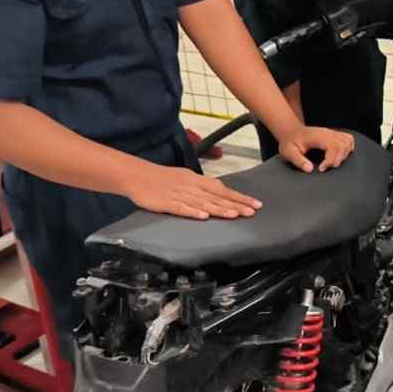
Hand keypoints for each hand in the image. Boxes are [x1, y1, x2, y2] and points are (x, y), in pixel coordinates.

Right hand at [124, 163, 260, 219]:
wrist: (137, 175)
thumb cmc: (162, 178)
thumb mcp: (185, 178)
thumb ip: (201, 187)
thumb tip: (220, 193)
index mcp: (196, 179)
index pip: (222, 189)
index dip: (239, 197)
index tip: (255, 204)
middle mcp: (191, 186)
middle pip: (216, 196)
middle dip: (235, 204)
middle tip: (252, 212)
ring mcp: (179, 194)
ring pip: (202, 202)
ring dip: (219, 209)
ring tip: (234, 215)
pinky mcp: (166, 203)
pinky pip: (181, 208)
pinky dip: (192, 212)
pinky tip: (203, 216)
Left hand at [277, 126, 354, 172]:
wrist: (291, 132)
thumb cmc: (290, 142)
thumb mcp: (289, 152)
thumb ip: (298, 161)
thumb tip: (310, 169)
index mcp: (317, 136)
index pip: (333, 146)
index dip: (330, 160)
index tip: (321, 168)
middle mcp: (327, 132)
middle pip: (342, 145)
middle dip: (337, 160)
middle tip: (326, 167)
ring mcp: (332, 132)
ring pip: (347, 142)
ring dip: (343, 155)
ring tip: (332, 162)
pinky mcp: (334, 135)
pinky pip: (348, 139)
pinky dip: (348, 148)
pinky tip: (340, 155)